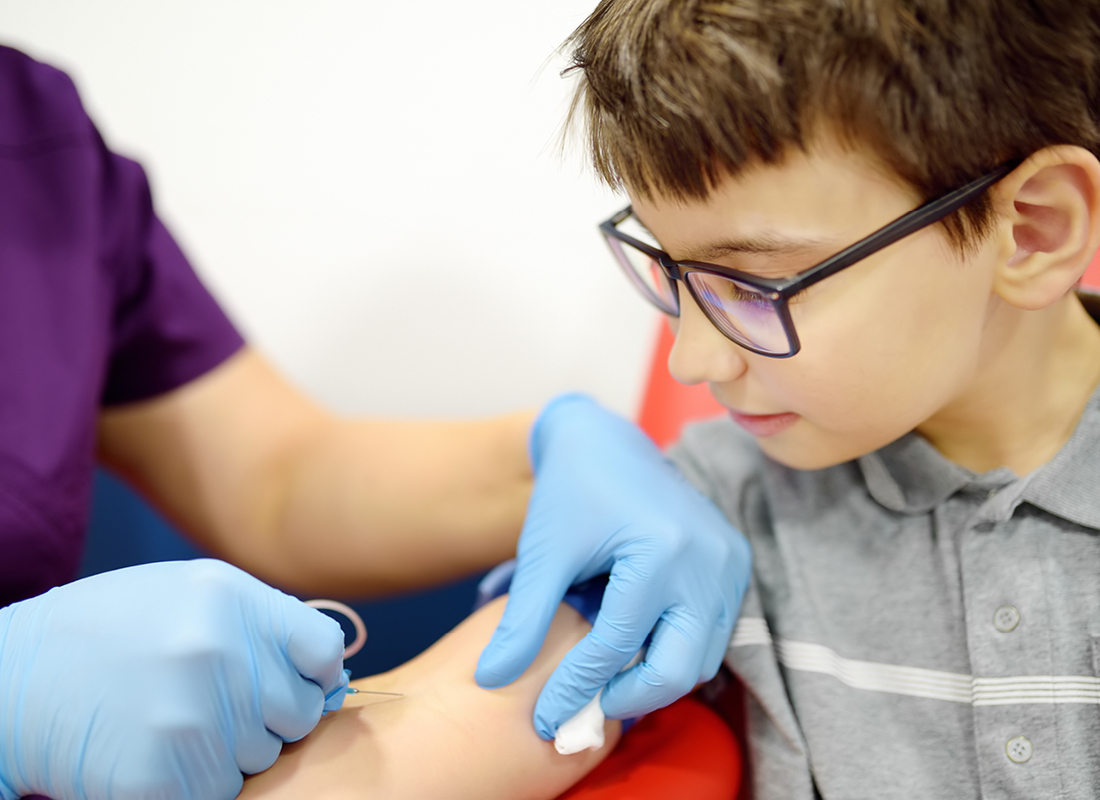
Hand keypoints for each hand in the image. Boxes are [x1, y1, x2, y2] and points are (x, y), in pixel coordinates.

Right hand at [0, 559, 347, 799]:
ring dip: (230, 751)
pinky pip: (218, 793)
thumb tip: (329, 670)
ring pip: (261, 759)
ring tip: (174, 720)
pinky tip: (155, 752)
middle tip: (212, 702)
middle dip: (268, 716)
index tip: (292, 680)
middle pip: (298, 713)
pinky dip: (195, 784)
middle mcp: (216, 653)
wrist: (15, 678)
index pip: (324, 651)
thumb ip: (262, 623)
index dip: (313, 673)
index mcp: (229, 599)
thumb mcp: (190, 593)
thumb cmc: (113, 630)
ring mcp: (188, 718)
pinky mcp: (160, 778)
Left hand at [475, 394, 750, 738]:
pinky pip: (712, 632)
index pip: (618, 646)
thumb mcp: (543, 553)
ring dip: (654, 680)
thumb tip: (490, 681)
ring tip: (602, 682)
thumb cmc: (570, 492)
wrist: (604, 441)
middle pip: (679, 668)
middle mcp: (708, 559)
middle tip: (582, 711)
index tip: (547, 718)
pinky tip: (631, 651)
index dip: (578, 688)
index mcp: (661, 550)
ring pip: (701, 658)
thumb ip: (522, 620)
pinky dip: (675, 652)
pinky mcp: (734, 563)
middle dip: (629, 699)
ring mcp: (729, 562)